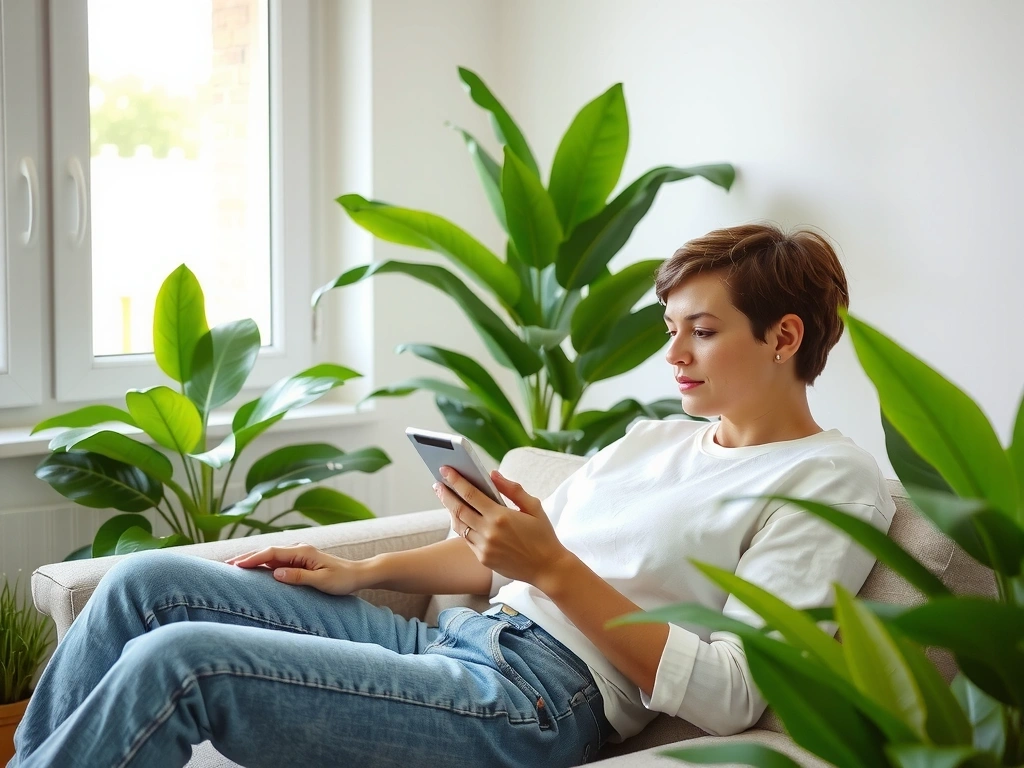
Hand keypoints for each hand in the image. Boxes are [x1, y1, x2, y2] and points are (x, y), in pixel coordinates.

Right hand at [226, 543, 364, 595]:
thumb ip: (299, 577)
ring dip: (252, 560)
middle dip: (246, 557)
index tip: (235, 565)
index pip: (271, 553)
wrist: (358, 574)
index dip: (252, 558)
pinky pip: (276, 561)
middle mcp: (298, 550)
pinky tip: (251, 570)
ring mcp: (298, 554)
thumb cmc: (342, 579)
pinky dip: (261, 564)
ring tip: (232, 567)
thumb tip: (275, 573)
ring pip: (269, 556)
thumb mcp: (322, 581)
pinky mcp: (299, 561)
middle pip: (267, 552)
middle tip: (225, 565)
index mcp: (303, 552)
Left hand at [435, 467, 572, 592]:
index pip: (470, 494)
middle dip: (445, 494)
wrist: (547, 568)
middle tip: (437, 483)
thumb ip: (512, 489)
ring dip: (449, 510)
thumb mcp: (534, 507)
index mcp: (501, 516)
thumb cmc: (543, 535)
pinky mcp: (483, 559)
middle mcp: (489, 532)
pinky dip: (460, 526)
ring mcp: (484, 547)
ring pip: (459, 526)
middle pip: (458, 509)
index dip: (455, 481)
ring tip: (445, 498)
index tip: (446, 470)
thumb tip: (492, 474)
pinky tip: (459, 517)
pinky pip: (466, 539)